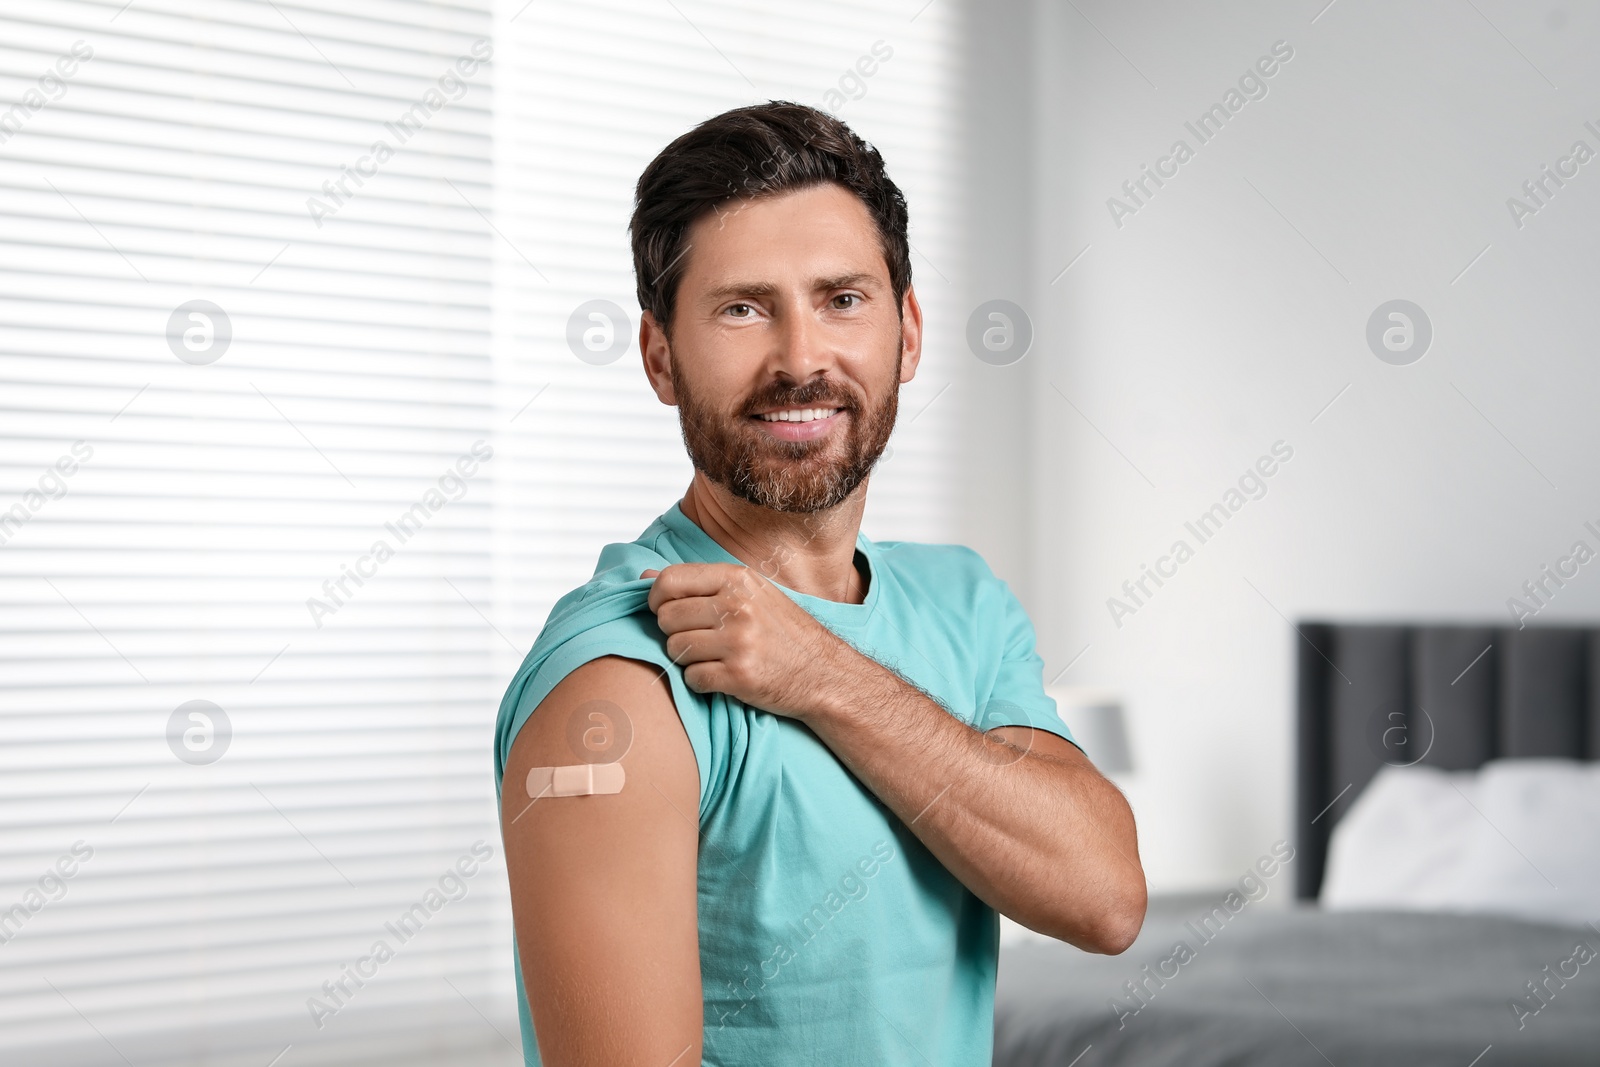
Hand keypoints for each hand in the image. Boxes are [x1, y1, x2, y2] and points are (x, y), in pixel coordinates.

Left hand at [641, 562, 853, 719]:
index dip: (657, 598)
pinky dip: (700, 681)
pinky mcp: (738, 676)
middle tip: (698, 639)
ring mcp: (738, 641)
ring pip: (675, 648)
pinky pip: (691, 678)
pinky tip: (721, 677)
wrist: (825, 673)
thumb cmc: (784, 632)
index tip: (666, 611)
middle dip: (674, 632)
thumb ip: (700, 583)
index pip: (669, 581)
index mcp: (737, 579)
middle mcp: (737, 606)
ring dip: (687, 658)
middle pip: (667, 617)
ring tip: (713, 658)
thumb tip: (644, 575)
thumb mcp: (750, 593)